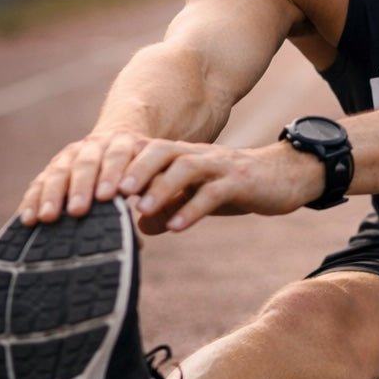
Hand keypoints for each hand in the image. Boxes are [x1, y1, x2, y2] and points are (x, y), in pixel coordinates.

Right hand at [18, 130, 149, 224]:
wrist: (118, 141)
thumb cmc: (140, 169)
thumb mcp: (152, 174)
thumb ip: (151, 193)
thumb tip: (142, 231)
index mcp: (123, 144)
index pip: (118, 156)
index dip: (113, 174)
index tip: (110, 196)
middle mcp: (94, 147)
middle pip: (86, 164)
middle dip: (81, 187)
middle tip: (79, 210)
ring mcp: (71, 156)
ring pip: (59, 172)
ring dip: (53, 195)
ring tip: (49, 217)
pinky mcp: (53, 168)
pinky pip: (39, 183)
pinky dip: (32, 200)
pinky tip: (27, 219)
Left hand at [120, 139, 322, 232]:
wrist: (285, 177)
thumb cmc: (235, 188)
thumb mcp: (197, 199)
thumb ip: (169, 208)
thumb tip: (138, 227)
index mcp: (182, 156)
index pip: (143, 153)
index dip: (116, 168)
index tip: (93, 191)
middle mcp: (198, 155)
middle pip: (159, 151)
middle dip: (132, 170)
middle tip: (109, 194)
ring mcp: (220, 166)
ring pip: (185, 167)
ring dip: (160, 186)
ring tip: (139, 208)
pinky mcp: (241, 182)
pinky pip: (214, 192)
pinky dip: (194, 209)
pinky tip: (178, 227)